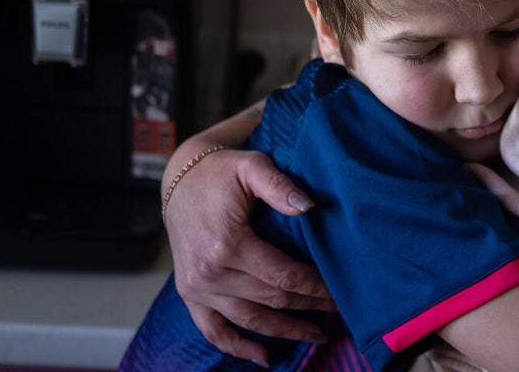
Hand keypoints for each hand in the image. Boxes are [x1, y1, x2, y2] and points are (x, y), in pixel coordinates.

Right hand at [165, 147, 334, 366]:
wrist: (180, 180)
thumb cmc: (221, 172)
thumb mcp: (252, 166)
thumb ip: (280, 187)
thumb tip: (309, 207)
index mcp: (228, 244)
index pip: (282, 276)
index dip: (314, 289)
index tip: (339, 294)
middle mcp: (210, 273)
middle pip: (271, 301)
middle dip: (308, 309)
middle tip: (337, 313)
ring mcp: (197, 288)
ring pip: (249, 320)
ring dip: (284, 332)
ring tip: (316, 334)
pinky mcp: (189, 294)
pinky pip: (213, 330)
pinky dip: (237, 347)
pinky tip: (264, 356)